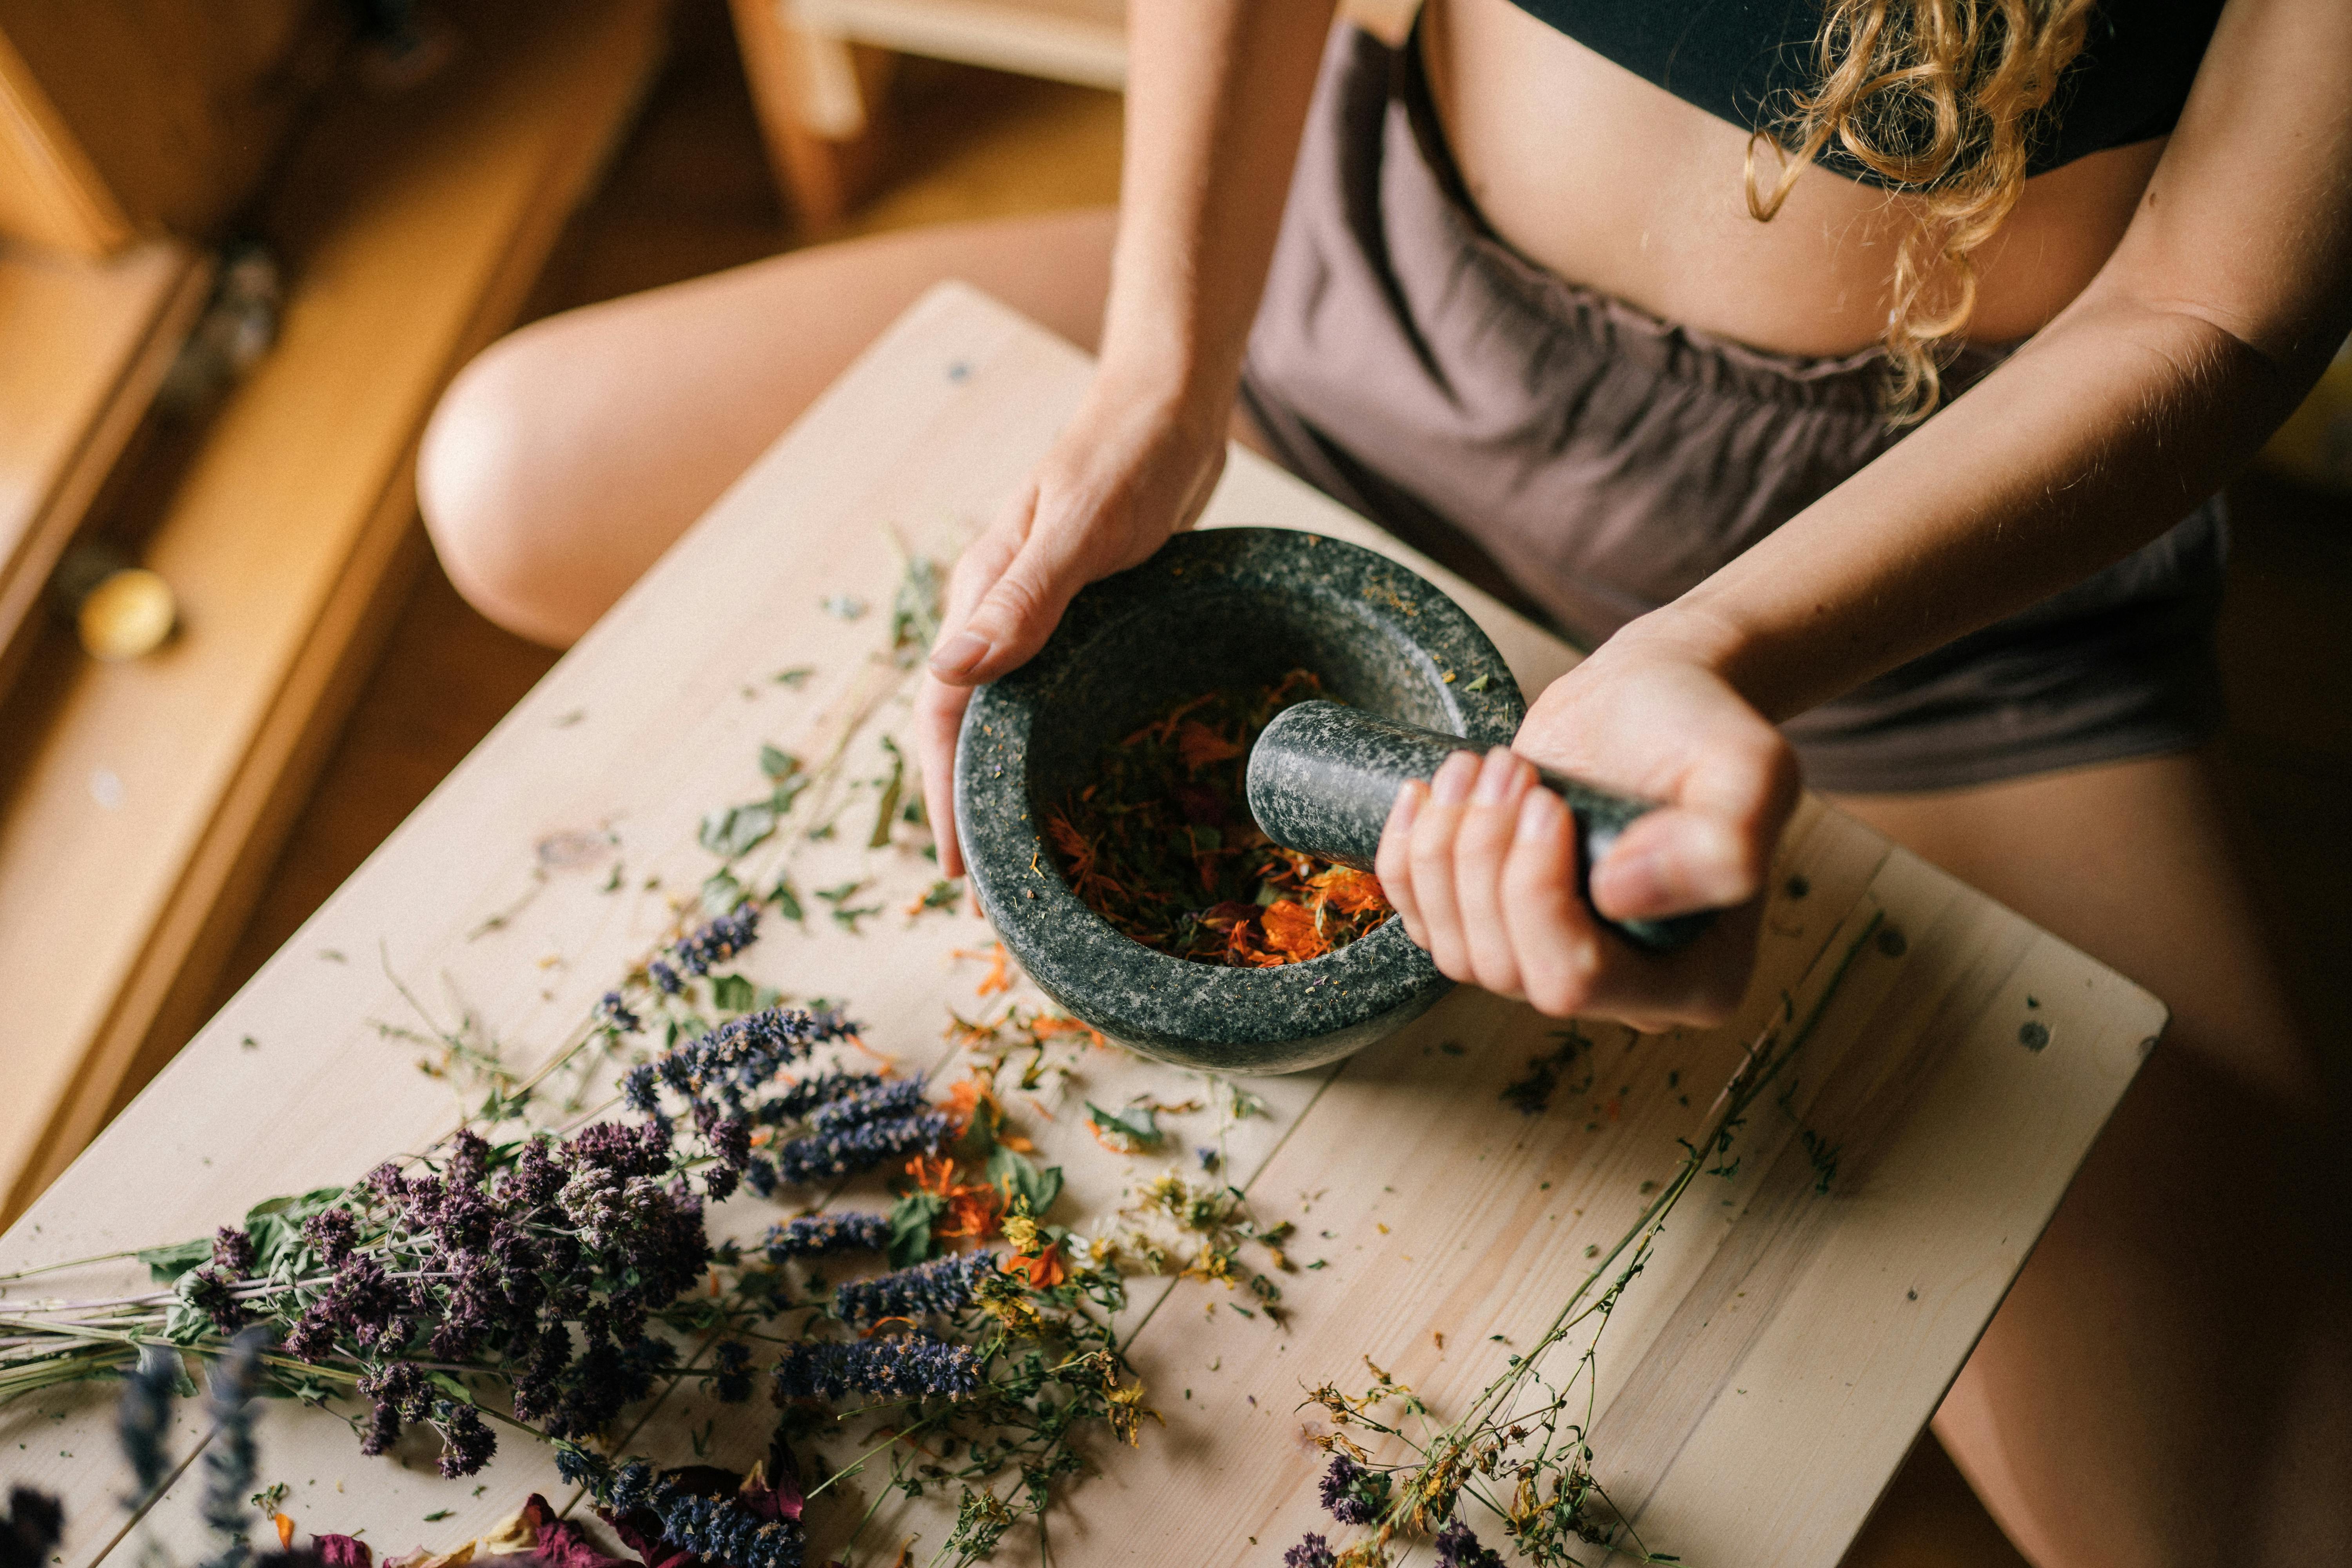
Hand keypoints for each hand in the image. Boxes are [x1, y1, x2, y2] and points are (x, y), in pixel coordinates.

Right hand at [916, 370, 1229, 875]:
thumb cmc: (1129, 456)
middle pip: (968, 728)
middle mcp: (999, 611)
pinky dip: (1053, 745)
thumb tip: (951, 672)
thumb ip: (1022, 598)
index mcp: (982, 595)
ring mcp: (1040, 615)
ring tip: (1032, 858)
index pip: (944, 715)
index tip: (959, 869)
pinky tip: (1080, 781)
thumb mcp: (1081, 529)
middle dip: (974, 810)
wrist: (1173, 403)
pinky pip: (1054, 694)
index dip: (945, 795)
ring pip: (1010, 716)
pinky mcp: (1083, 614)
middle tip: (998, 895)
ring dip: (1010, 784)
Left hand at [1373, 626, 1799, 1026]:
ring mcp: (1550, 960)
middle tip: (1511, 768)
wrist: (1649, 697)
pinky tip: (1426, 794)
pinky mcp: (1494, 923)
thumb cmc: (1700, 731)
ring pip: (1456, 952)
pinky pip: (1422, 924)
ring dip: (1447, 848)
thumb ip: (1724, 844)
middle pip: (1505, 968)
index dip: (1537, 893)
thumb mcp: (1750, 770)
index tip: (1548, 801)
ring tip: (1483, 765)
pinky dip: (1407, 857)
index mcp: (1696, 980)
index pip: (1579, 981)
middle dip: (1483, 859)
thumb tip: (1619, 898)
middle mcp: (1620, 991)